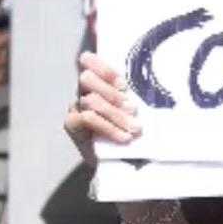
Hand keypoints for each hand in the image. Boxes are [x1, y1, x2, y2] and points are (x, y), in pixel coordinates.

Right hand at [65, 51, 141, 171]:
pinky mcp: (72, 125)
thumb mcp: (134, 106)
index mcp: (95, 80)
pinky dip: (108, 127)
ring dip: (115, 114)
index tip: (124, 86)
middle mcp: (82, 91)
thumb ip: (133, 90)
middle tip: (133, 109)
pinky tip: (123, 137)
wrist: (119, 162)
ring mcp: (75, 107)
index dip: (104, 69)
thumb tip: (150, 73)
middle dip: (111, 93)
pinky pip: (87, 119)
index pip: (88, 61)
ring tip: (134, 127)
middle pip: (86, 79)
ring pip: (90, 101)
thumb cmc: (129, 128)